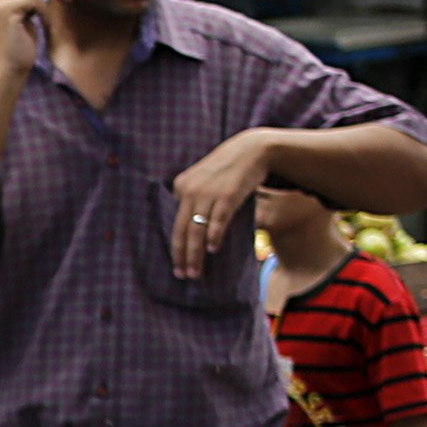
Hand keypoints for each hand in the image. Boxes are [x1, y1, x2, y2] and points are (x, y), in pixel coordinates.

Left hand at [170, 129, 279, 278]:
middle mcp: (190, 190)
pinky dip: (214, 237)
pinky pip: (218, 221)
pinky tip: (213, 250)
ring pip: (197, 230)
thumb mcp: (203, 179)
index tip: (176, 265)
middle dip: (181, 256)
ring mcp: (208, 193)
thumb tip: (192, 233)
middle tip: (183, 276)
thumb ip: (194, 200)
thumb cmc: (227, 170)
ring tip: (196, 272)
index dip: (175, 247)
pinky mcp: (228, 195)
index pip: (174, 223)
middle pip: (182, 230)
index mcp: (181, 187)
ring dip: (195, 254)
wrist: (251, 150)